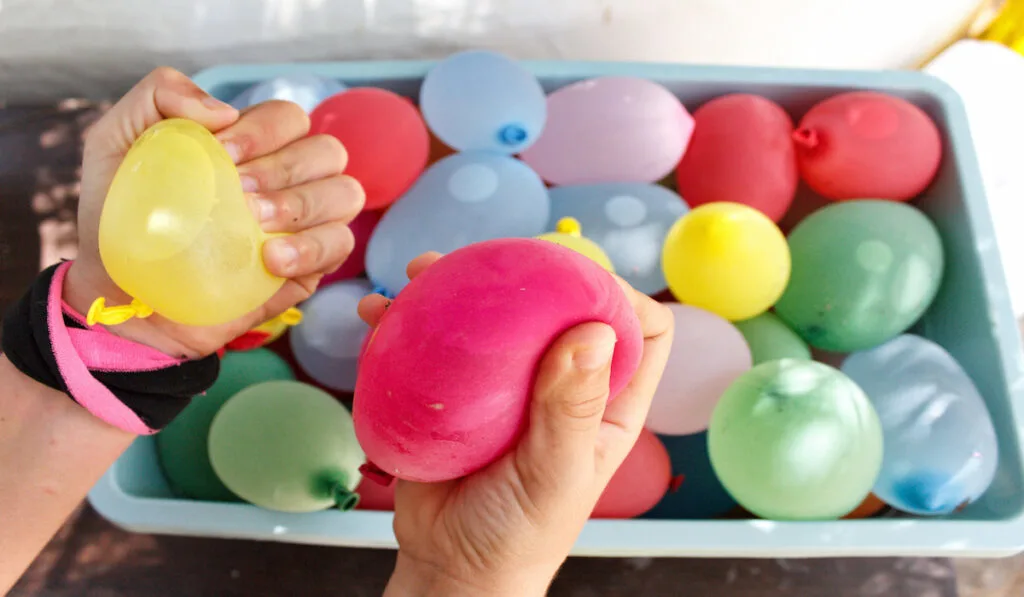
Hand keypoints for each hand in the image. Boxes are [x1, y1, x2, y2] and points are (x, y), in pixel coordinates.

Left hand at [64, 67, 364, 356]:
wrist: (122, 297)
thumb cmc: (123, 220)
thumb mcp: (117, 141)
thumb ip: (158, 96)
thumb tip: (223, 110)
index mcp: (253, 145)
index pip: (289, 118)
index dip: (265, 130)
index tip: (222, 153)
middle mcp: (288, 180)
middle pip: (327, 151)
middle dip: (284, 168)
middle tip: (237, 193)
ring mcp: (304, 225)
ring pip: (345, 194)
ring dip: (303, 203)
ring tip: (256, 222)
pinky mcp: (308, 269)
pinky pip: (339, 245)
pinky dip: (311, 247)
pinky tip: (270, 259)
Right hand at [359, 253, 674, 596]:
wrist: (448, 567)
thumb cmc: (517, 534)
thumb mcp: (554, 474)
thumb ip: (571, 408)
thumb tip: (595, 330)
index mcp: (606, 402)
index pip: (643, 332)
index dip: (625, 298)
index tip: (581, 283)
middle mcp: (560, 383)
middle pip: (560, 307)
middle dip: (531, 272)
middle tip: (495, 259)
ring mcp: (504, 384)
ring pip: (492, 317)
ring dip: (458, 287)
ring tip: (421, 270)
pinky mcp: (454, 391)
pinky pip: (435, 344)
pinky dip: (407, 322)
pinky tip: (380, 312)